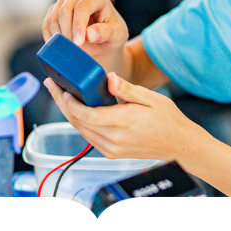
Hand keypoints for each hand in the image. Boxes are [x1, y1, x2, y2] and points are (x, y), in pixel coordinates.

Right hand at [42, 0, 128, 70]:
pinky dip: (52, 38)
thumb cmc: (113, 34)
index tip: (78, 44)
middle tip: (76, 50)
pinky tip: (62, 47)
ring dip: (60, 37)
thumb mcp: (117, 34)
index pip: (82, 7)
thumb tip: (89, 34)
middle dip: (68, 33)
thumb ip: (106, 33)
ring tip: (72, 49)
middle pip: (64, 11)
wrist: (103, 40)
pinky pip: (46, 24)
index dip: (78, 26)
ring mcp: (64, 0)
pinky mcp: (54, 10)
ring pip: (53, 17)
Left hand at [43, 72, 207, 161]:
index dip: (70, 103)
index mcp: (123, 122)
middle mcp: (114, 139)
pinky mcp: (111, 152)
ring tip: (60, 93)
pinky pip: (89, 136)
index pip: (87, 115)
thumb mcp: (150, 98)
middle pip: (78, 122)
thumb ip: (126, 89)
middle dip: (62, 103)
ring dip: (68, 112)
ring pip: (81, 130)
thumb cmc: (167, 119)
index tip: (61, 89)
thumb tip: (108, 78)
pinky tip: (76, 108)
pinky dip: (80, 122)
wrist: (178, 145)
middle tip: (52, 85)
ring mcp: (111, 148)